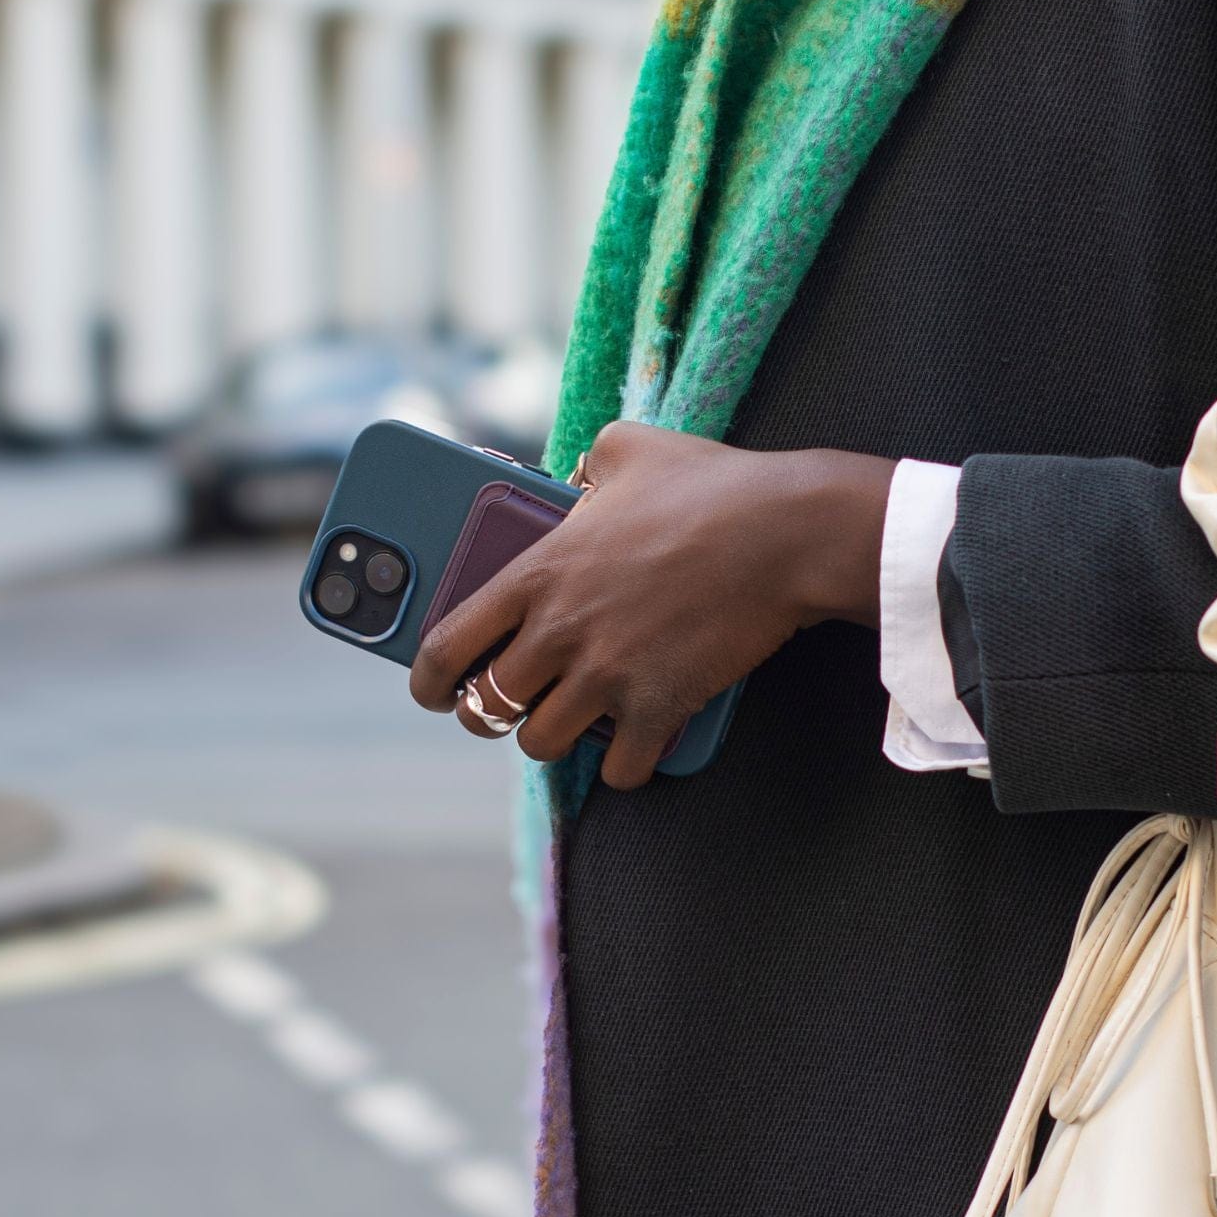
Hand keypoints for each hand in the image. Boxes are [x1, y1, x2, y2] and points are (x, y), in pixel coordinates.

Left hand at [410, 421, 895, 787]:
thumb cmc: (713, 485)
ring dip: (553, 737)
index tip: (435, 690)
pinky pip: (620, 769)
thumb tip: (577, 473)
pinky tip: (637, 744)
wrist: (787, 532)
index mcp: (539, 571)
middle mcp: (560, 631)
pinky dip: (627, 764)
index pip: (447, 645)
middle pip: (489, 706)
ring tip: (573, 720)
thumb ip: (586, 462)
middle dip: (490, 714)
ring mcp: (608, 675)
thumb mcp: (629, 447)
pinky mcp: (659, 707)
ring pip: (542, 744)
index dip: (429, 679)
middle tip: (509, 707)